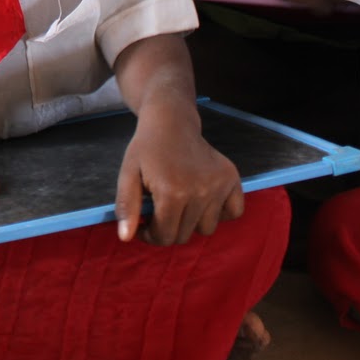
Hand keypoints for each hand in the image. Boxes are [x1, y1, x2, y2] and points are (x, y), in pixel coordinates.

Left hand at [115, 98, 243, 245]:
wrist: (171, 120)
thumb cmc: (146, 148)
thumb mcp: (128, 174)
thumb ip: (127, 207)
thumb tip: (126, 238)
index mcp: (172, 192)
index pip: (164, 236)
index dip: (150, 235)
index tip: (144, 223)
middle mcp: (200, 191)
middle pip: (184, 235)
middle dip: (168, 229)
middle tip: (159, 211)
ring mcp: (218, 185)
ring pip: (207, 228)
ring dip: (192, 223)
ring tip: (180, 203)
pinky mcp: (232, 178)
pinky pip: (233, 212)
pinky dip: (221, 213)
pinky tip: (204, 202)